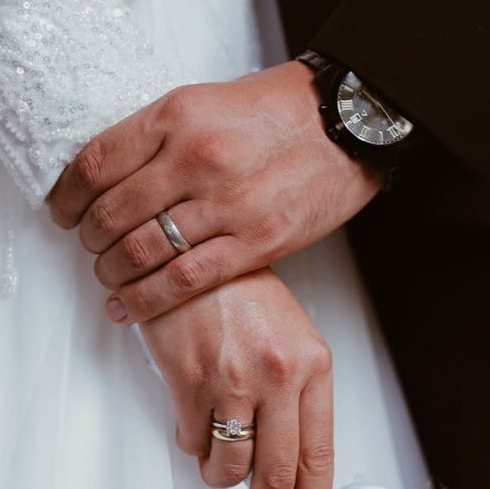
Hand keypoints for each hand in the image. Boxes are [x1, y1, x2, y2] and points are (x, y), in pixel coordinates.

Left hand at [47, 61, 380, 323]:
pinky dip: (145, 300)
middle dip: (87, 238)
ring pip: (139, 252)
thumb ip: (157, 137)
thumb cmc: (278, 112)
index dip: (66, 196)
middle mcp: (196, 159)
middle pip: (110, 214)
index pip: (95, 163)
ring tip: (108, 276)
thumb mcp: (205, 102)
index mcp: (178, 116)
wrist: (346, 125)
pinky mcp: (255, 242)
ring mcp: (227, 204)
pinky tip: (128, 307)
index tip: (62, 211)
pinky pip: (182, 281)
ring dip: (110, 272)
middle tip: (88, 245)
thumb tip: (113, 178)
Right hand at [139, 268, 332, 487]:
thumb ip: (299, 388)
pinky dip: (194, 441)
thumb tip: (292, 443)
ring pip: (229, 469)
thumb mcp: (291, 332)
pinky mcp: (191, 382)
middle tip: (255, 487)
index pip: (318, 455)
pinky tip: (197, 419)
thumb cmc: (241, 291)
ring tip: (220, 455)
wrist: (197, 257)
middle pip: (276, 475)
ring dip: (222, 471)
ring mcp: (233, 380)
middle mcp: (277, 375)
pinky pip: (192, 443)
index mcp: (311, 363)